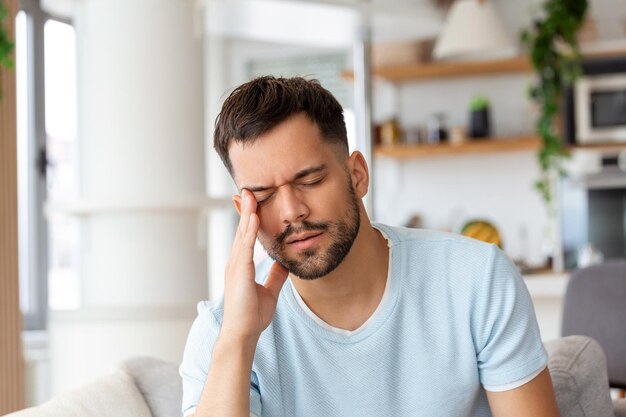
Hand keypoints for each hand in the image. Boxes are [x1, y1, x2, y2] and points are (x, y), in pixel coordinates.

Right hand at [221, 189, 288, 341]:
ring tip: (250, 195)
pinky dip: (249, 231)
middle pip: (242, 230)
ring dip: (246, 213)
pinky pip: (245, 247)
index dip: (249, 218)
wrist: (243, 333)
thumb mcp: (270, 290)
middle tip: (248, 189)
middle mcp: (236, 262)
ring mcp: (235, 266)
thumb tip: (285, 262)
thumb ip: (276, 275)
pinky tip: (254, 217)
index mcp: (242, 265)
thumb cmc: (252, 315)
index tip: (253, 201)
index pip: (246, 236)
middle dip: (246, 209)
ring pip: (242, 234)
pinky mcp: (239, 272)